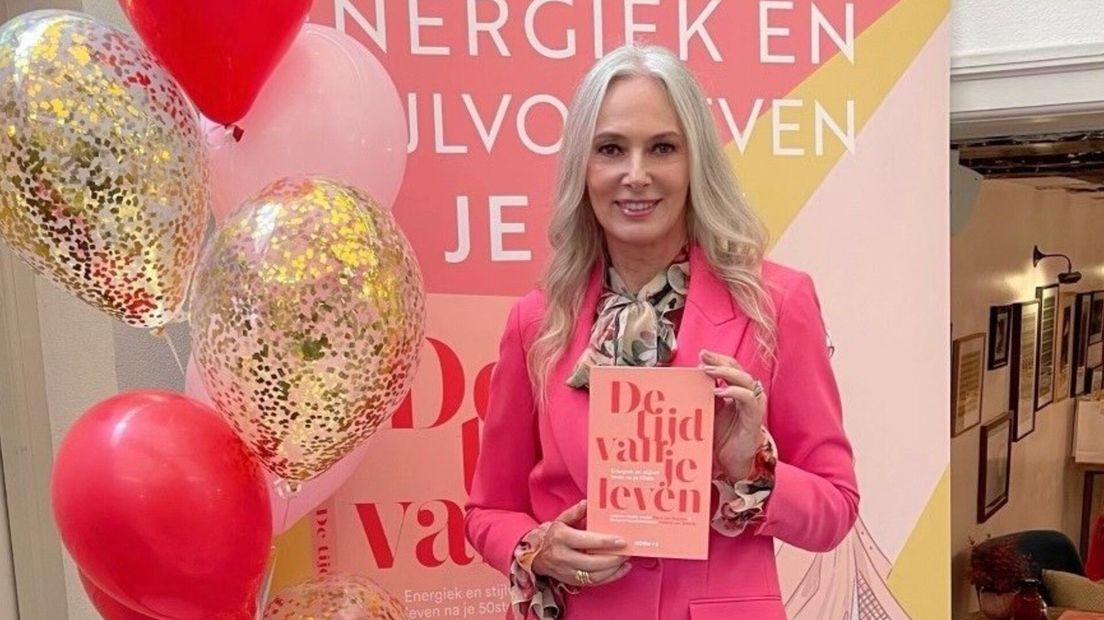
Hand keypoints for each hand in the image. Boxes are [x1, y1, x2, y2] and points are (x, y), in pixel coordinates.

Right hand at [532, 500, 631, 587]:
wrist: (538, 556)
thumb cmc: (554, 536)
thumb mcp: (561, 520)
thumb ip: (575, 512)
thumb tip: (587, 503)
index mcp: (561, 538)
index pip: (586, 541)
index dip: (605, 542)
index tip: (620, 540)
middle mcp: (564, 557)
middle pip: (592, 562)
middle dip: (612, 558)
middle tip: (626, 551)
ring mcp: (568, 572)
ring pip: (594, 575)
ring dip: (613, 569)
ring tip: (625, 559)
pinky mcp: (573, 581)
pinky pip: (594, 583)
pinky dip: (610, 577)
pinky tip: (621, 569)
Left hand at [700, 349, 765, 479]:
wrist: (732, 462)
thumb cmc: (721, 438)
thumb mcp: (709, 412)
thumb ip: (703, 396)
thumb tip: (689, 380)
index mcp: (736, 391)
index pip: (730, 368)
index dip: (717, 359)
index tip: (701, 355)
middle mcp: (747, 394)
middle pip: (737, 369)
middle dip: (720, 361)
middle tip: (703, 357)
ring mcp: (753, 404)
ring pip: (745, 380)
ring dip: (726, 373)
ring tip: (708, 372)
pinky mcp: (755, 417)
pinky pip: (749, 399)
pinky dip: (735, 392)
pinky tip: (719, 391)